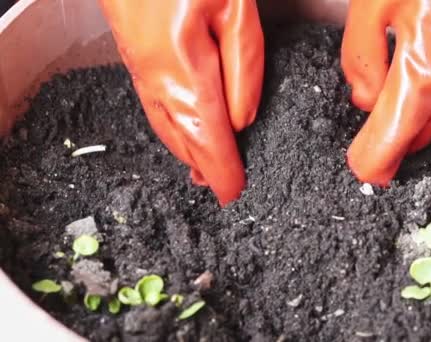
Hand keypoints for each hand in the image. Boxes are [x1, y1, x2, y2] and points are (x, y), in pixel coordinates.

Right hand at [98, 0, 263, 205]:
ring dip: (184, 151)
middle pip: (181, 135)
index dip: (223, 168)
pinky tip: (179, 129)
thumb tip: (240, 121)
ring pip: (163, 122)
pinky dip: (169, 127)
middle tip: (222, 189)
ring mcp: (139, 64)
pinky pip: (153, 103)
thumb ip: (243, 68)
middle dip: (204, 166)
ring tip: (203, 170)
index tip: (234, 193)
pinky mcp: (134, 52)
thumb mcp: (236, 9)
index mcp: (184, 64)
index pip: (208, 134)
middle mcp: (154, 73)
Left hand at [341, 0, 430, 184]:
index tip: (356, 163)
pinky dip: (424, 100)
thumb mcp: (371, 7)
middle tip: (362, 140)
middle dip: (386, 143)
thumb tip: (365, 103)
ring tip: (382, 110)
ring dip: (406, 121)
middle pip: (415, 139)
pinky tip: (410, 79)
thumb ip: (361, 62)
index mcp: (424, 75)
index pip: (389, 148)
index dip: (369, 162)